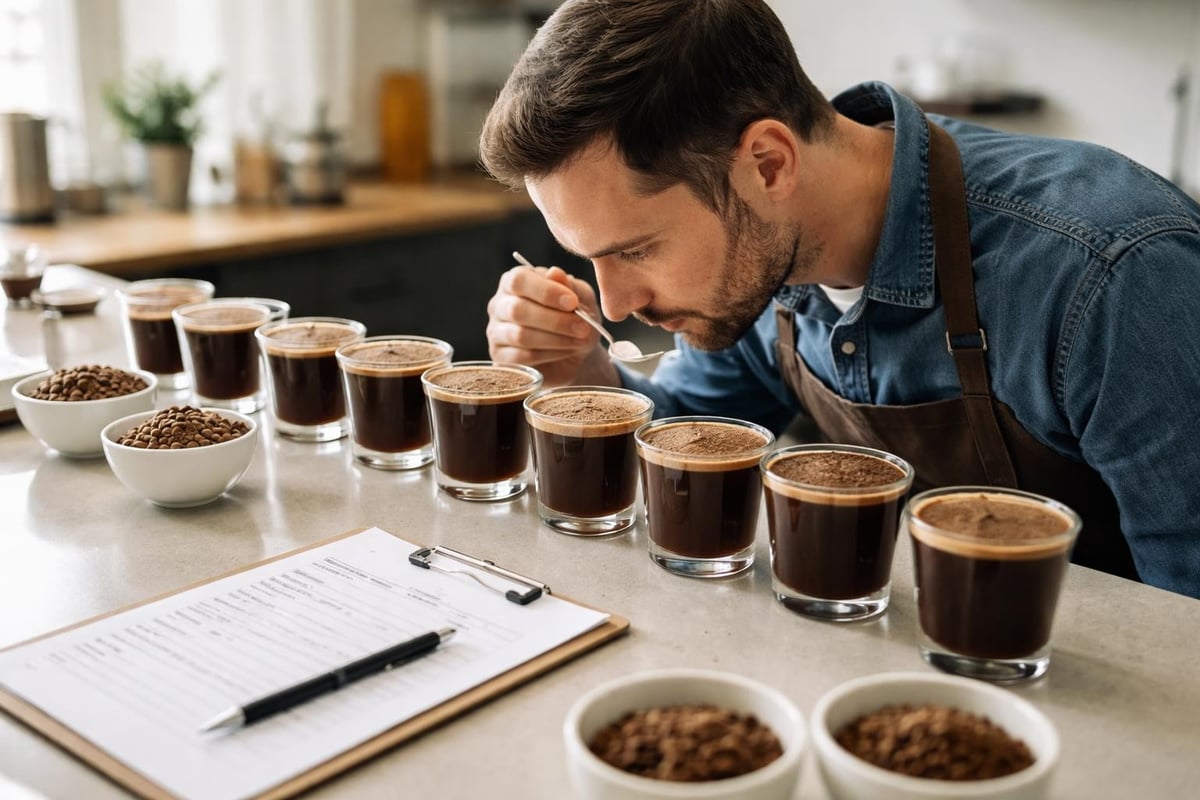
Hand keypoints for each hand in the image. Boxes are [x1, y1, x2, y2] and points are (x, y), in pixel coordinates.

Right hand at [486, 265, 618, 386]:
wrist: (576, 353)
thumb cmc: (575, 317)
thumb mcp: (581, 298)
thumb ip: (570, 286)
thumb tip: (555, 273)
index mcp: (514, 281)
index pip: (519, 280)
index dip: (546, 291)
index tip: (573, 302)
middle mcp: (500, 304)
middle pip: (517, 310)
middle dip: (555, 320)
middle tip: (583, 327)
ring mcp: (496, 332)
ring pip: (520, 335)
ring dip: (555, 339)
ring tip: (580, 340)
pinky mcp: (501, 357)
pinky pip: (522, 357)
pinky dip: (550, 355)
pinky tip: (567, 351)